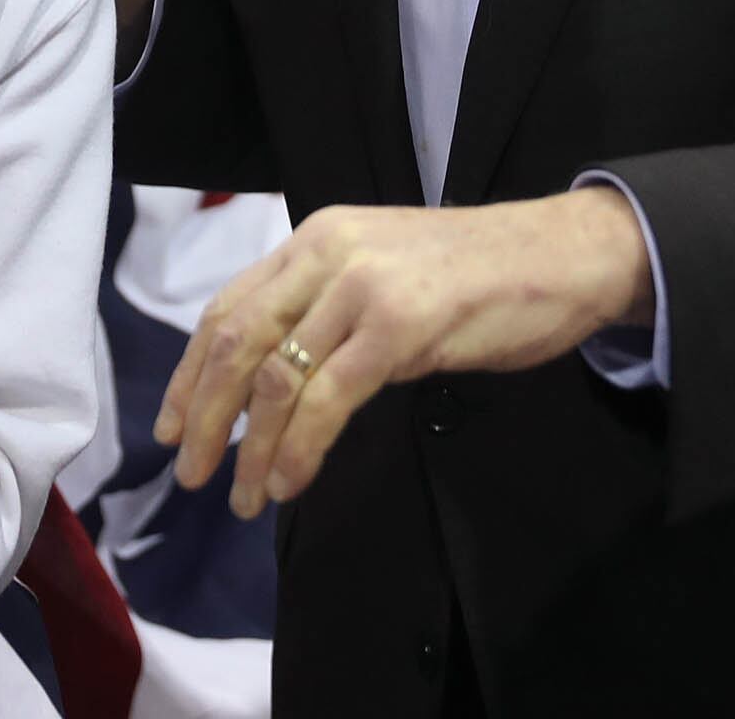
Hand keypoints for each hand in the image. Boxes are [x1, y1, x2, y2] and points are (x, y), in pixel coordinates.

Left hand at [158, 190, 653, 519]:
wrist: (565, 254)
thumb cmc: (480, 273)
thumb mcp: (384, 271)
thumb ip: (327, 307)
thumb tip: (271, 377)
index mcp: (317, 237)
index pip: (230, 305)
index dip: (190, 371)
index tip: (170, 423)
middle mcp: (328, 251)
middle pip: (237, 340)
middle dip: (203, 414)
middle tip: (190, 472)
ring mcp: (364, 286)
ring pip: (277, 376)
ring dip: (252, 447)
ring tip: (245, 496)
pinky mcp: (400, 326)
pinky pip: (328, 399)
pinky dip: (299, 448)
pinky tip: (290, 481)